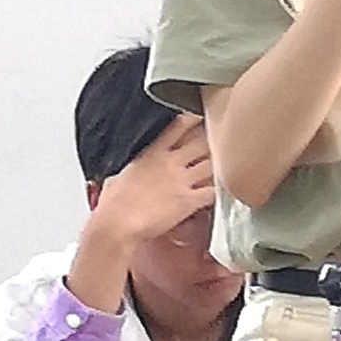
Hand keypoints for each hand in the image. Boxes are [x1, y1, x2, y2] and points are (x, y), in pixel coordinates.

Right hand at [85, 114, 214, 250]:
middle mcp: (170, 163)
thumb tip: (125, 172)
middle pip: (202, 143)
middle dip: (212, 142)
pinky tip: (225, 190)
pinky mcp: (188, 201)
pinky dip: (221, 190)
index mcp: (152, 153)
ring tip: (229, 165)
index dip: (193, 119)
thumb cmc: (112, 204)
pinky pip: (212, 191)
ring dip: (220, 165)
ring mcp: (181, 181)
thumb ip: (129, 169)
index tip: (201, 115)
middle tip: (222, 141)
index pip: (177, 127)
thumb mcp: (117, 176)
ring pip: (212, 164)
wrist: (116, 225)